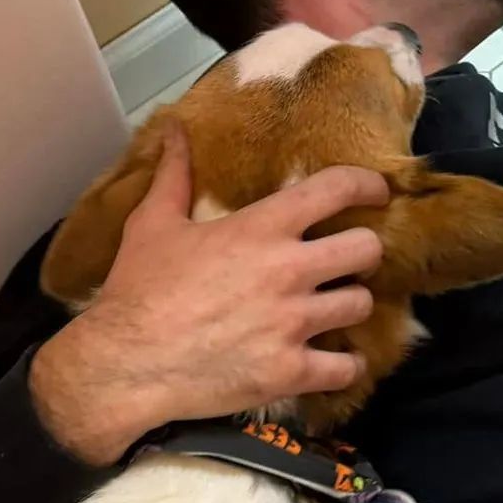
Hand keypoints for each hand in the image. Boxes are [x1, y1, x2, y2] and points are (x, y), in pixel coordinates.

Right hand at [29, 121, 386, 465]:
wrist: (124, 366)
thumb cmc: (139, 290)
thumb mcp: (153, 223)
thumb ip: (174, 174)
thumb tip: (175, 129)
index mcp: (262, 227)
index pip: (336, 188)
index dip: (367, 185)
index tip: (378, 192)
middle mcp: (289, 270)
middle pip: (366, 249)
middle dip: (363, 251)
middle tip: (348, 259)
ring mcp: (293, 324)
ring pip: (360, 305)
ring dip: (350, 304)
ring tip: (336, 307)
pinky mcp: (289, 373)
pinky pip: (346, 368)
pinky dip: (346, 365)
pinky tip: (335, 361)